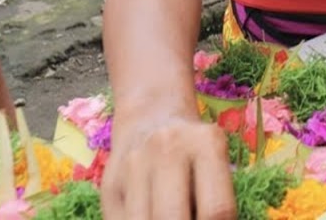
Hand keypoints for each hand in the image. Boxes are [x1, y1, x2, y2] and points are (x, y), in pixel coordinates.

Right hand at [102, 109, 234, 219]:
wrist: (151, 115)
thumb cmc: (193, 147)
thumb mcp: (214, 161)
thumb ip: (214, 198)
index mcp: (206, 143)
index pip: (217, 209)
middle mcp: (167, 150)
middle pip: (173, 218)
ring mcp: (133, 166)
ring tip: (170, 215)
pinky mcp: (108, 185)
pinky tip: (151, 214)